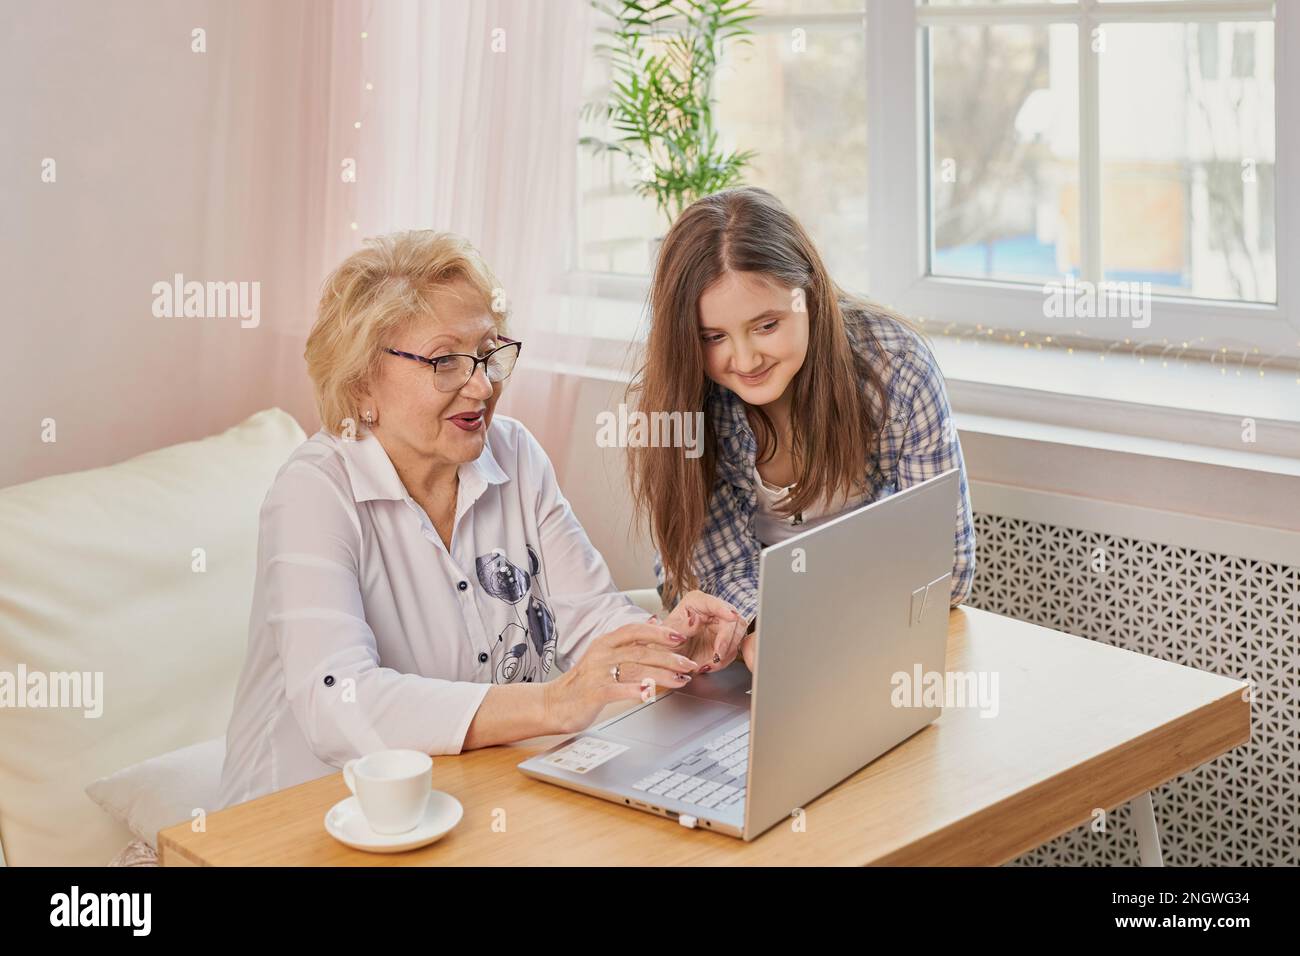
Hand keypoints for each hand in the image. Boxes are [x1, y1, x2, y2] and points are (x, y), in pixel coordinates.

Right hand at [542, 621, 697, 734]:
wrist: (552, 704)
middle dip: (669, 657)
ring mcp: (597, 673)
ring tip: (680, 680)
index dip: (659, 632)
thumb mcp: (603, 655)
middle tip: (688, 664)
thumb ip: (628, 642)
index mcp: (605, 643)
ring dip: (661, 674)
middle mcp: (601, 654)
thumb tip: (653, 622)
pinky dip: (635, 690)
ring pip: (634, 668)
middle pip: (640, 651)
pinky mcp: (593, 693)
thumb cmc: (582, 683)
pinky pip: (617, 689)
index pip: (635, 630)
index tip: (680, 637)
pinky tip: (649, 693)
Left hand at [661, 590, 746, 674]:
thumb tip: (695, 619)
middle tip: (717, 654)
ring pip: (737, 636)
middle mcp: (712, 611)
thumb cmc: (664, 643)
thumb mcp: (667, 635)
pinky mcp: (725, 642)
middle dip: (726, 639)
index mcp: (697, 602)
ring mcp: (720, 626)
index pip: (714, 603)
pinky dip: (724, 661)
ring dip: (726, 653)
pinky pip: (732, 651)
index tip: (732, 617)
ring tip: (709, 664)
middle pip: (732, 619)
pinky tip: (710, 665)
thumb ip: (682, 627)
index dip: (724, 609)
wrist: (668, 661)